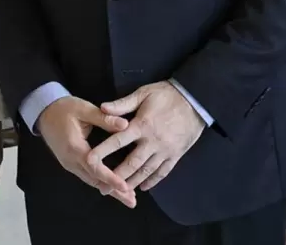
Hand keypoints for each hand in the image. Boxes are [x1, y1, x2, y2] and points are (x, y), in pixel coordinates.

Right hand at [36, 96, 135, 207]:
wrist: (43, 111)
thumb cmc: (63, 108)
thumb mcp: (84, 109)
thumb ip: (104, 118)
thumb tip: (125, 125)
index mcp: (74, 147)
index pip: (94, 167)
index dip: (110, 178)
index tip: (125, 187)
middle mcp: (71, 160)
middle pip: (94, 180)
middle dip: (113, 191)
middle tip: (132, 201)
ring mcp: (69, 164)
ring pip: (91, 181)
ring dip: (108, 189)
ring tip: (127, 198)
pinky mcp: (69, 163)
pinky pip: (87, 176)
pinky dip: (100, 182)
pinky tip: (111, 186)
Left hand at [91, 81, 205, 191]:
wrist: (195, 101)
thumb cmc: (166, 95)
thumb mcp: (143, 94)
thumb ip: (122, 104)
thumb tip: (102, 108)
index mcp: (142, 125)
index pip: (118, 141)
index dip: (103, 151)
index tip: (90, 160)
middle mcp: (152, 141)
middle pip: (132, 163)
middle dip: (116, 177)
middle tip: (103, 187)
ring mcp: (165, 150)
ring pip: (146, 171)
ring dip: (133, 182)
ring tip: (120, 192)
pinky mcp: (175, 155)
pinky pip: (163, 172)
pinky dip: (153, 181)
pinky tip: (143, 186)